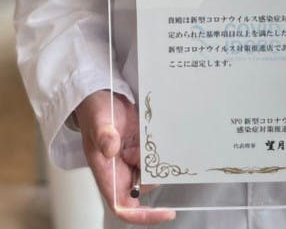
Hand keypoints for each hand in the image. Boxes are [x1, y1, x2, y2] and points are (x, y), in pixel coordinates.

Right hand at [75, 90, 175, 224]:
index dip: (144, 216)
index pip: (124, 207)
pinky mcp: (142, 147)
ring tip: (142, 135)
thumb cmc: (94, 111)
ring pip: (152, 170)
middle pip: (144, 187)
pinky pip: (156, 155)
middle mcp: (120, 170)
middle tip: (142, 147)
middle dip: (151, 172)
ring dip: (154, 156)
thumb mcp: (98, 120)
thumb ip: (103, 135)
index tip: (166, 213)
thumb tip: (111, 149)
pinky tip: (152, 132)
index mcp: (106, 173)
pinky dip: (160, 147)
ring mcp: (132, 159)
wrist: (102, 95)